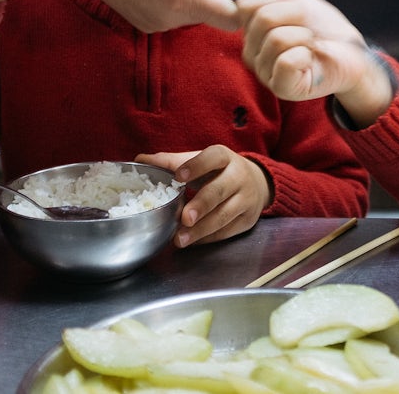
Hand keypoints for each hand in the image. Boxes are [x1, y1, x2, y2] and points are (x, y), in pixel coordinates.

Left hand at [137, 146, 271, 245]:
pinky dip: (208, 238)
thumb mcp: (201, 161)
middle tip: (184, 217)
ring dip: (201, 229)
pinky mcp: (248, 220)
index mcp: (225, 157)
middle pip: (220, 190)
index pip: (213, 158)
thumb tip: (140, 160)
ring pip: (224, 215)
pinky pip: (227, 231)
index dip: (197, 166)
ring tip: (181, 239)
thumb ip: (173, 161)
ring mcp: (246, 199)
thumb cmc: (219, 171)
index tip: (178, 176)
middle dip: (201, 205)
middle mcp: (239, 176)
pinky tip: (192, 241)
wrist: (257, 183)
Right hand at [233, 0, 393, 124]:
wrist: (351, 52)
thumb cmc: (323, 26)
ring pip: (277, 38)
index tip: (295, 11)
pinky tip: (310, 60)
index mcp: (251, 30)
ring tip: (310, 45)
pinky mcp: (282, 88)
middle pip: (263, 18)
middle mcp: (251, 52)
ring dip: (304, 36)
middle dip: (296, 16)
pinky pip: (287, 61)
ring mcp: (264, 72)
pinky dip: (306, 55)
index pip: (247, 3)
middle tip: (307, 30)